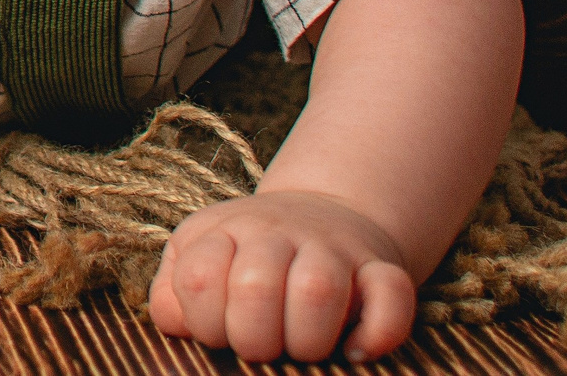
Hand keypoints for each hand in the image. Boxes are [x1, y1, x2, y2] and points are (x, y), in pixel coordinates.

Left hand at [148, 189, 416, 362]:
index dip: (206, 322)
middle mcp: (277, 232)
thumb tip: (178, 324)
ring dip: (308, 338)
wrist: (321, 214)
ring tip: (304, 350)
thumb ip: (174, 295)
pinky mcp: (382, 267)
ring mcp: (333, 247)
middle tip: (264, 347)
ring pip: (318, 289)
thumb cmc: (246, 254)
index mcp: (224, 232)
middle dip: (255, 338)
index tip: (221, 330)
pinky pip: (392, 296)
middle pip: (256, 288)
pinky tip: (355, 352)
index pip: (200, 279)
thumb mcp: (197, 257)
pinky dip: (377, 333)